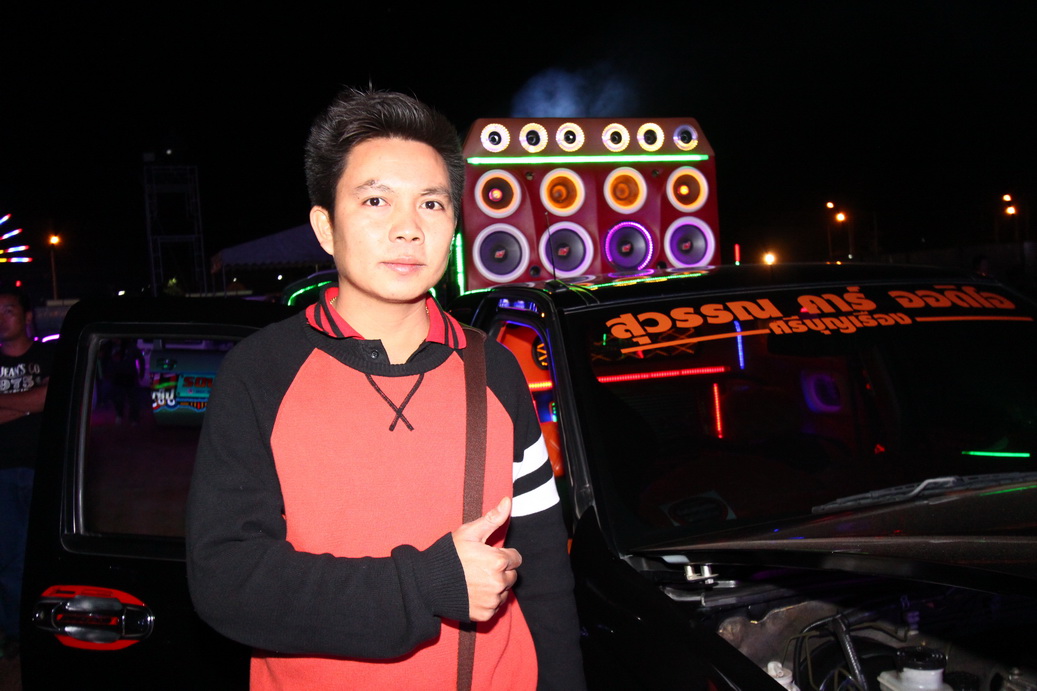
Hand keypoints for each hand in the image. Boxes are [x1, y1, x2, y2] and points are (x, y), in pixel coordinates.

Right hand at [451, 496, 521, 621]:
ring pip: (504, 592)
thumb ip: (493, 518)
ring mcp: (492, 600)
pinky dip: (487, 601)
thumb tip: (508, 501)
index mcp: (498, 561)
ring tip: (475, 581)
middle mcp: (499, 582)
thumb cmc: (449, 555)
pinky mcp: (485, 614)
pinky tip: (472, 593)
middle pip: (512, 576)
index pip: (516, 558)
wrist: (427, 583)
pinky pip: (495, 607)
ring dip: (495, 587)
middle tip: (480, 568)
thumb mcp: (469, 532)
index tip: (488, 555)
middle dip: (500, 571)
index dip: (502, 555)